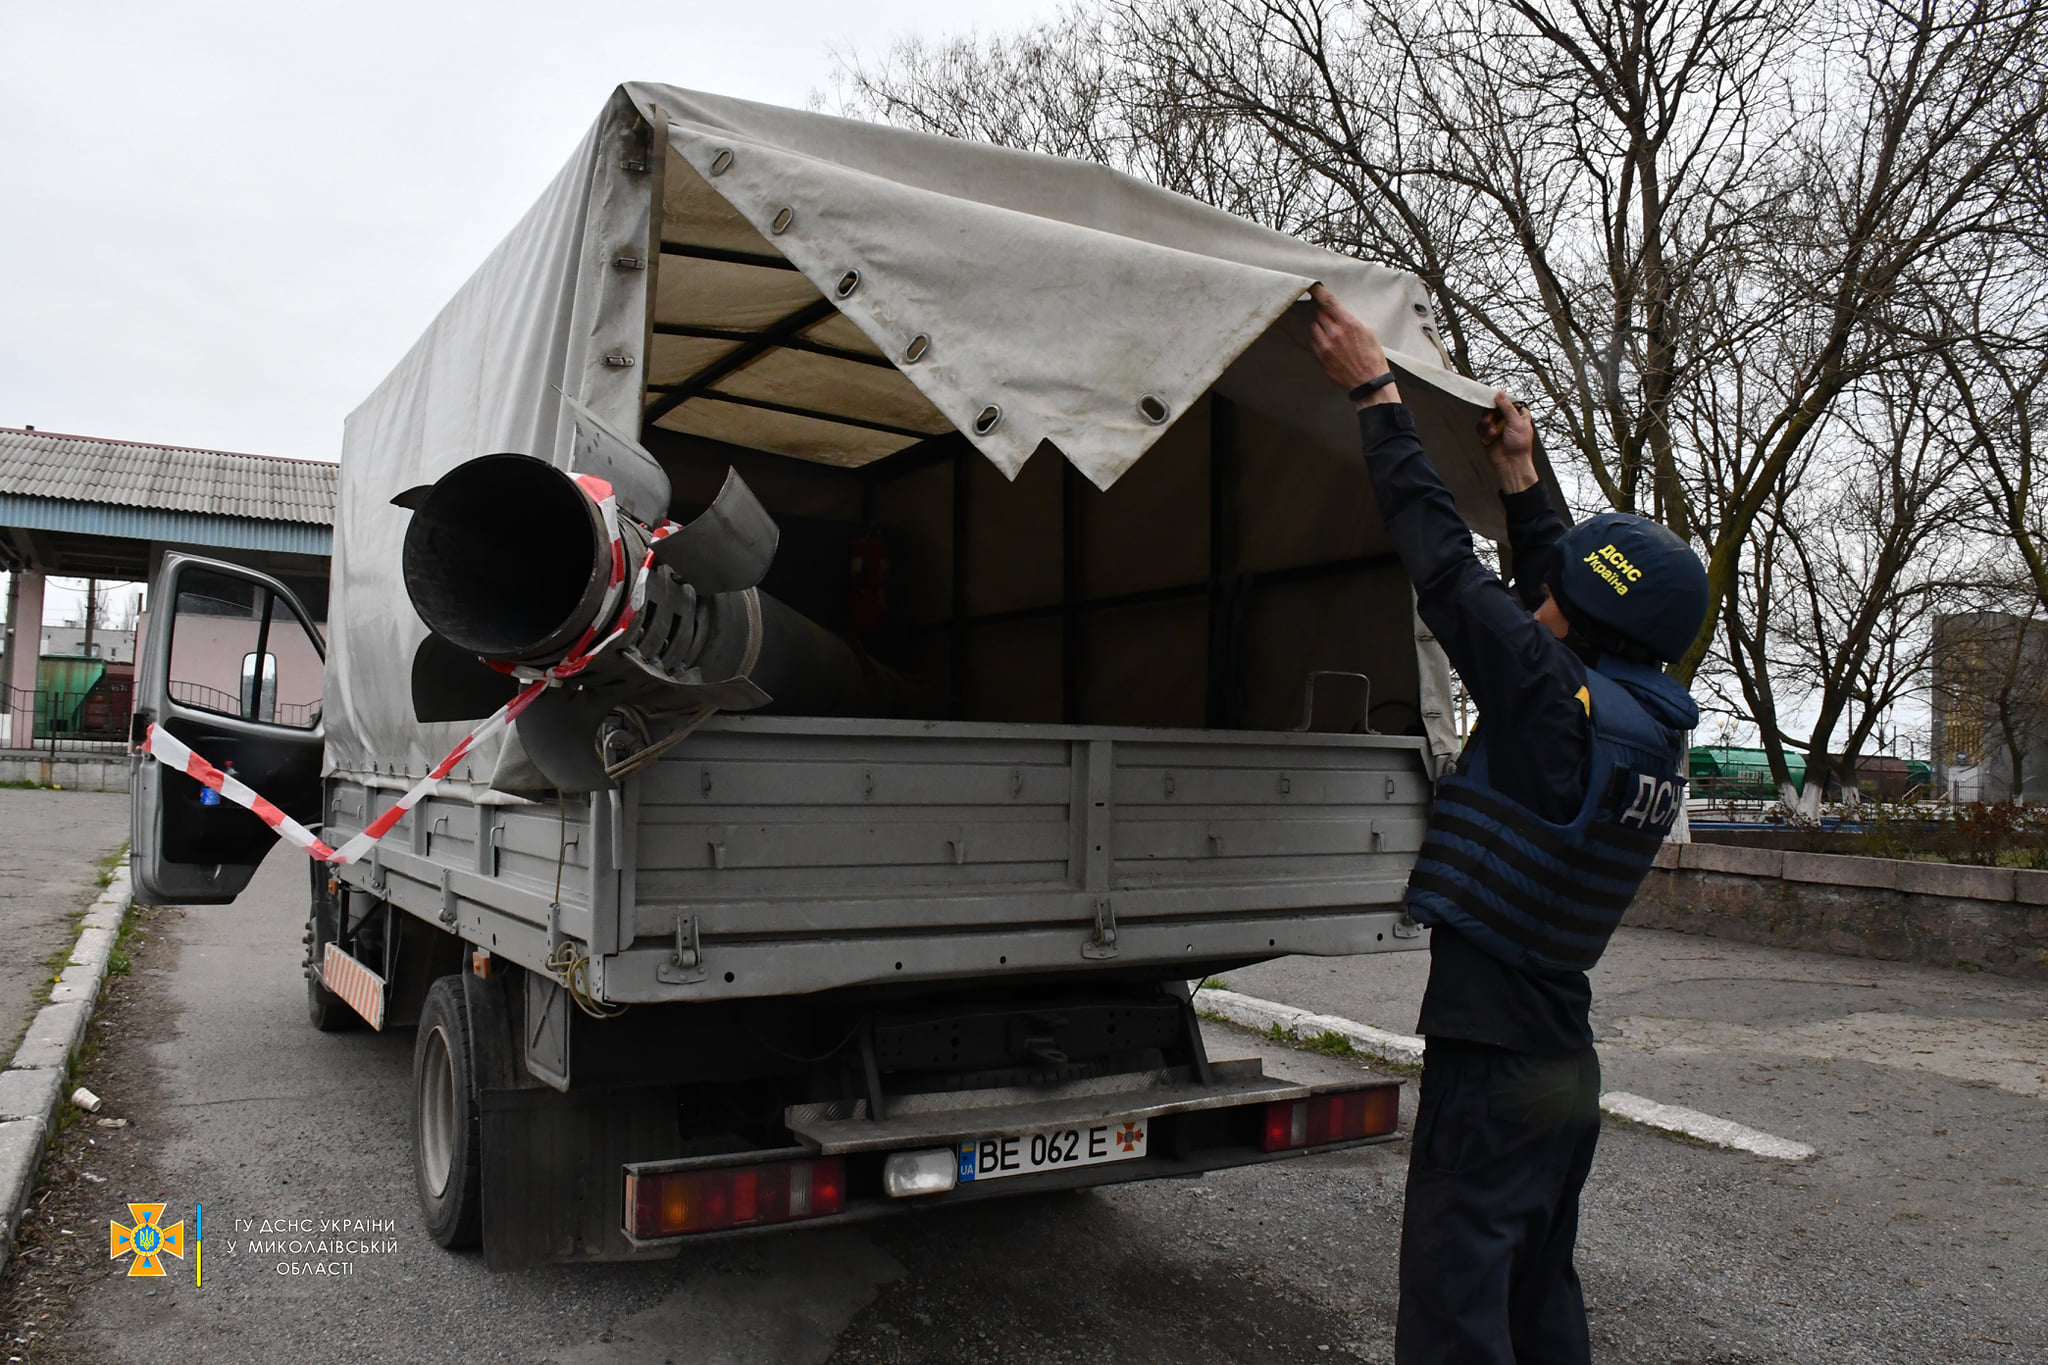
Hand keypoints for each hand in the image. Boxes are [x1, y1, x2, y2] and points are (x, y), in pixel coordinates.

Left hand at [1309, 284, 1399, 404]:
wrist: (1369, 381)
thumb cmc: (1372, 356)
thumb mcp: (1369, 332)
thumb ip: (1352, 320)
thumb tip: (1340, 315)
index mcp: (1349, 324)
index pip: (1329, 302)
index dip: (1319, 292)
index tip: (1313, 286)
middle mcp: (1335, 334)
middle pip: (1320, 314)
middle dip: (1325, 314)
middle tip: (1334, 320)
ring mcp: (1326, 346)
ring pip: (1314, 327)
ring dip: (1320, 327)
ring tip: (1333, 335)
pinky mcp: (1321, 357)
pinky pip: (1313, 342)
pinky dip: (1319, 340)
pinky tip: (1330, 346)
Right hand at [1477, 390, 1537, 492]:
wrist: (1511, 463)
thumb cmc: (1520, 447)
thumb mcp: (1516, 422)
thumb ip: (1507, 407)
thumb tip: (1501, 394)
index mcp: (1519, 415)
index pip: (1509, 401)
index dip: (1502, 399)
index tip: (1495, 398)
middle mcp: (1508, 420)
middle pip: (1495, 407)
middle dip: (1491, 413)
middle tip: (1492, 417)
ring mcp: (1498, 427)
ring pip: (1487, 416)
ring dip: (1487, 423)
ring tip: (1492, 431)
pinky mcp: (1489, 434)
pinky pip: (1481, 427)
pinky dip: (1484, 431)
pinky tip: (1490, 436)